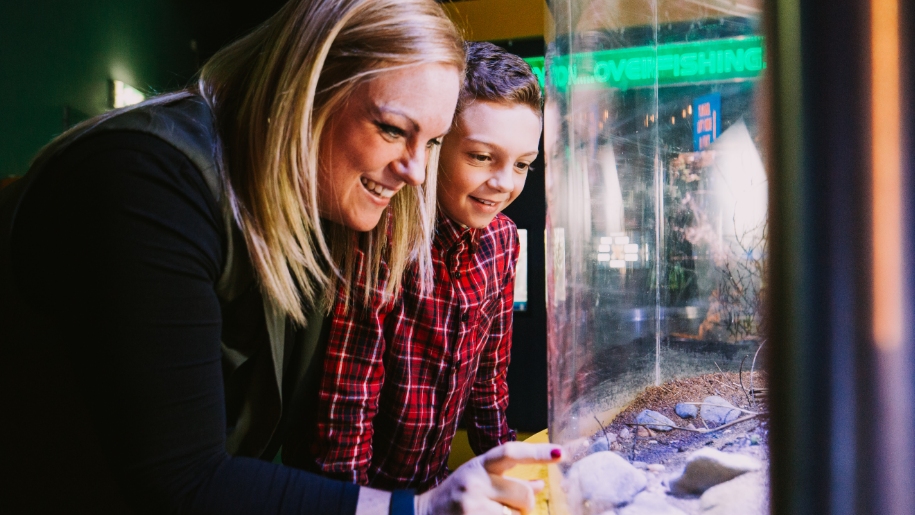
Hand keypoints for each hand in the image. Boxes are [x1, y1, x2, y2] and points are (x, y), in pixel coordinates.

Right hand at [414, 442, 561, 514]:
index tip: (561, 453)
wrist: (424, 514)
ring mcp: (471, 505)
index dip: (537, 452)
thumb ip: (511, 482)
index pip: (510, 452)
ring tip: (492, 513)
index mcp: (480, 465)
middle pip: (523, 494)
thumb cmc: (457, 496)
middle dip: (525, 505)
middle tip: (512, 508)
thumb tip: (541, 484)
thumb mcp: (481, 481)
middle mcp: (475, 482)